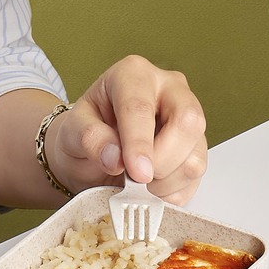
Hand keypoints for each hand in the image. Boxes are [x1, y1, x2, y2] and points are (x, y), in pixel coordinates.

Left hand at [50, 55, 207, 203]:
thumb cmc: (86, 133)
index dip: (139, 144)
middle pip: (188, 122)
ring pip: (194, 158)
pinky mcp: (196, 150)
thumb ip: (89, 138)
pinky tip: (150, 188)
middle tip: (136, 178)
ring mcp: (188, 120)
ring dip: (164, 182)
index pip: (142, 107)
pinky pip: (194, 179)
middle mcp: (170, 90)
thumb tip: (115, 158)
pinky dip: (170, 193)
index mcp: (134, 75)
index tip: (135, 172)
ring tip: (138, 184)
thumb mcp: (72, 131)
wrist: (93, 151)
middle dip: (161, 161)